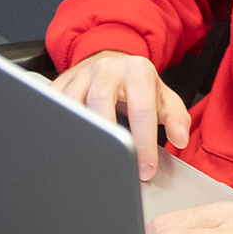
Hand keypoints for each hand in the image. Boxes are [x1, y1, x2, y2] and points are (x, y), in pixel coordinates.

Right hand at [49, 49, 189, 179]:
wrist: (112, 62)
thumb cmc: (138, 86)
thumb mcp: (164, 98)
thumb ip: (177, 118)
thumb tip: (180, 138)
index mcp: (136, 71)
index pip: (142, 109)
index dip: (144, 143)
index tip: (144, 170)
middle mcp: (106, 69)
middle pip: (101, 99)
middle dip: (108, 137)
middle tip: (116, 167)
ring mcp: (80, 75)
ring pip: (71, 101)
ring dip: (78, 132)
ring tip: (88, 159)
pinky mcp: (59, 83)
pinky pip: (52, 104)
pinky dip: (55, 125)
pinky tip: (62, 145)